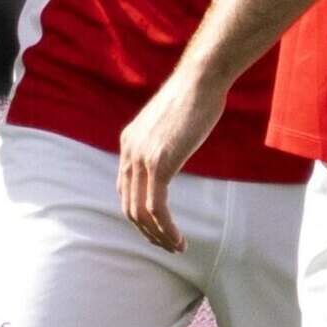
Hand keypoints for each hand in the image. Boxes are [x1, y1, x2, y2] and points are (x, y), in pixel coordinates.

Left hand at [118, 70, 222, 252]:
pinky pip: (157, 207)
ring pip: (141, 212)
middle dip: (147, 232)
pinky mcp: (160, 163)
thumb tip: (175, 150)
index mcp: (129, 142)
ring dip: (158, 235)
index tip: (159, 228)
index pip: (126, 189)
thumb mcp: (172, 122)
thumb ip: (166, 140)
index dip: (140, 214)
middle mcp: (129, 151)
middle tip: (167, 245)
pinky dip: (166, 228)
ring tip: (176, 247)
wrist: (201, 79)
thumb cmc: (196, 95)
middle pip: (129, 205)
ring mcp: (142, 158)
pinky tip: (179, 238)